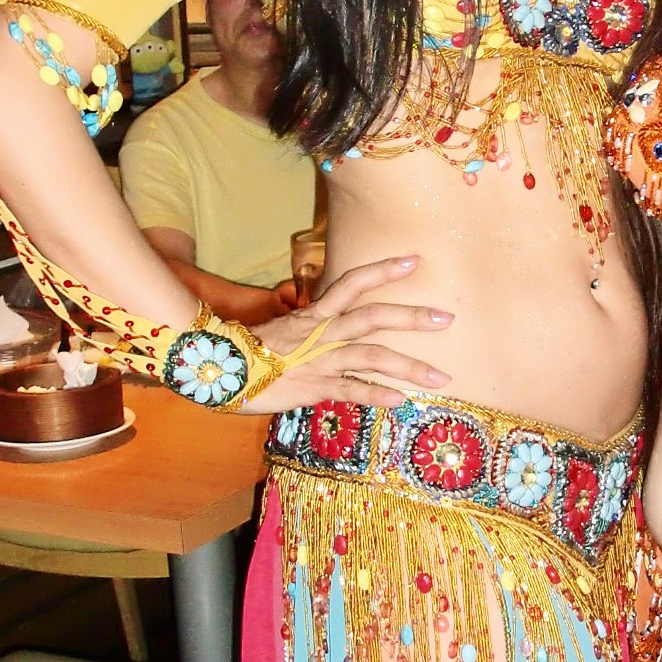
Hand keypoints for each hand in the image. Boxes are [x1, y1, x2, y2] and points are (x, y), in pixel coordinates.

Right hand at [242, 254, 452, 411]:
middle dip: (411, 317)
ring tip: (440, 378)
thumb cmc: (248, 349)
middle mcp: (322, 332)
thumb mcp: (282, 329)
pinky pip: (351, 390)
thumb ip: (311, 326)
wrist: (215, 369)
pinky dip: (377, 395)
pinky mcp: (313, 387)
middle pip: (373, 317)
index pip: (352, 282)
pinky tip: (401, 401)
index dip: (382, 270)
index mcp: (314, 314)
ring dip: (409, 366)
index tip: (414, 260)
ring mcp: (320, 359)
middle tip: (446, 318)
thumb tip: (331, 323)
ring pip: (372, 356)